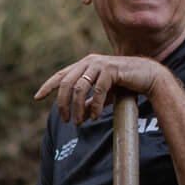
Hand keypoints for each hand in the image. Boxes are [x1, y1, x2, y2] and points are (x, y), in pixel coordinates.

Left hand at [35, 54, 166, 126]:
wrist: (146, 76)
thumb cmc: (123, 85)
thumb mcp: (102, 96)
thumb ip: (89, 103)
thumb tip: (79, 116)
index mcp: (84, 65)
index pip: (61, 75)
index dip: (48, 86)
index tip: (37, 97)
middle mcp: (89, 62)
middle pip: (66, 84)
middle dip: (63, 104)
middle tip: (66, 121)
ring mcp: (99, 64)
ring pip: (79, 88)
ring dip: (78, 108)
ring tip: (80, 122)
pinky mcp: (111, 70)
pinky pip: (97, 91)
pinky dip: (95, 106)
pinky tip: (96, 116)